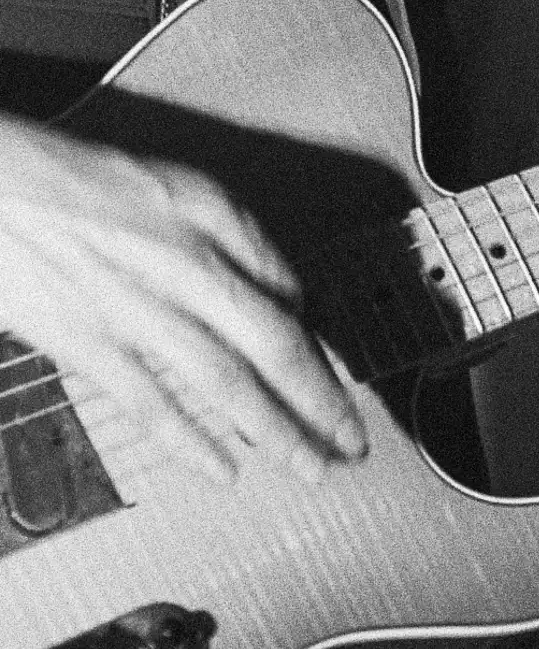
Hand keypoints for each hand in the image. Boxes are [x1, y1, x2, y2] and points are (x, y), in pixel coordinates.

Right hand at [0, 114, 365, 483]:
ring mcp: (134, 310)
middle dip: (320, 404)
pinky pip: (147, 401)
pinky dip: (188, 441)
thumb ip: (239, 236)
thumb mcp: (177, 186)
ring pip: (223, 382)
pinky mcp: (83, 340)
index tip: (344, 390)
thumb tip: (287, 291)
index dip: (322, 354)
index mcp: (210, 226)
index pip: (289, 303)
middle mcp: (184, 269)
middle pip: (272, 348)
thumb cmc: (78, 179)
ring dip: (274, 431)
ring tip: (309, 468)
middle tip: (351, 445)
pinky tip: (222, 469)